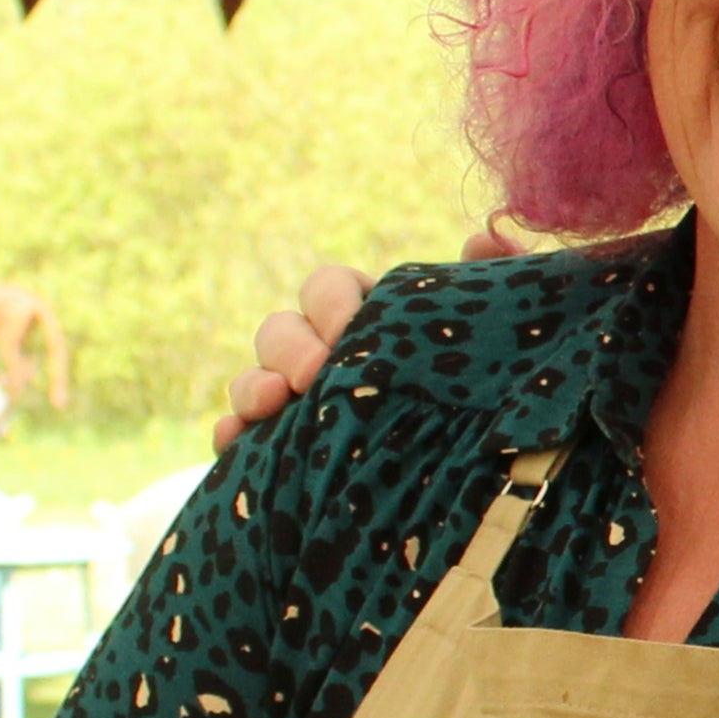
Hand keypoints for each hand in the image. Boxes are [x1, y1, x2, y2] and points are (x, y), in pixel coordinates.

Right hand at [209, 217, 523, 450]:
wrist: (479, 482)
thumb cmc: (475, 390)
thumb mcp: (488, 339)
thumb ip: (488, 285)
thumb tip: (485, 235)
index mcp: (364, 319)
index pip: (329, 287)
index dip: (330, 300)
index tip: (350, 325)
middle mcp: (321, 357)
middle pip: (280, 330)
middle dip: (290, 346)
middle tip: (315, 373)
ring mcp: (294, 405)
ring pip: (253, 381)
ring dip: (254, 385)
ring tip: (275, 402)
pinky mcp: (278, 453)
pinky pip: (237, 440)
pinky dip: (230, 436)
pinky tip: (235, 441)